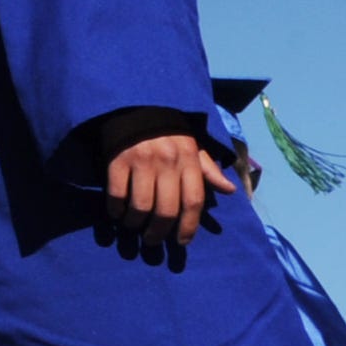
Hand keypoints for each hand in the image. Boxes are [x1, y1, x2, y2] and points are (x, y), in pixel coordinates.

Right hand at [101, 130, 237, 254]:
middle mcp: (168, 161)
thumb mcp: (193, 146)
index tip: (182, 241)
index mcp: (189, 159)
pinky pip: (117, 194)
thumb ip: (209, 170)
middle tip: (153, 241)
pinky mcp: (118, 159)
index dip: (189, 226)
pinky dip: (116, 210)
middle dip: (159, 232)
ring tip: (134, 227)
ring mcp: (141, 160)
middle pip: (166, 209)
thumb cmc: (168, 131)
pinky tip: (117, 213)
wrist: (136, 104)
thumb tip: (230, 190)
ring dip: (135, 223)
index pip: (194, 201)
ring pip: (140, 206)